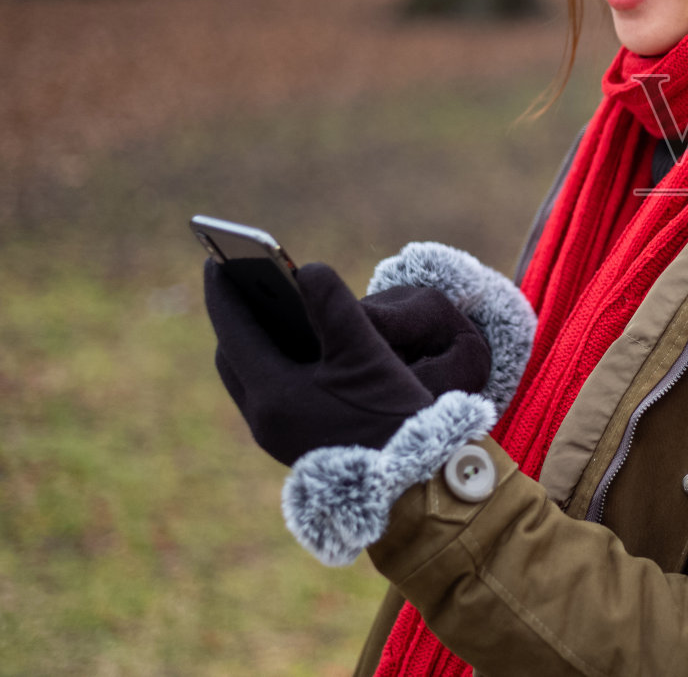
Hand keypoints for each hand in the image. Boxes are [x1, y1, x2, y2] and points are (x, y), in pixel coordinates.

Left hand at [206, 260, 490, 464]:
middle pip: (234, 357)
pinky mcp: (296, 442)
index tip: (217, 260)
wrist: (414, 483)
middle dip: (237, 317)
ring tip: (271, 306)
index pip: (234, 332)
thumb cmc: (393, 417)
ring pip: (251, 376)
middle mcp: (264, 419)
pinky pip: (271, 392)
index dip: (224, 292)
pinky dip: (277, 362)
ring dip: (258, 341)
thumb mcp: (367, 353)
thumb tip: (307, 270)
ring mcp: (278, 435)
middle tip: (244, 281)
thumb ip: (334, 306)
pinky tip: (302, 346)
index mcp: (274, 396)